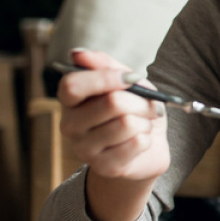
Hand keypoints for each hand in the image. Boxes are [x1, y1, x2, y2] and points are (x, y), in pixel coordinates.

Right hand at [56, 50, 169, 183]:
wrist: (147, 147)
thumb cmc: (133, 110)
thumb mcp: (125, 82)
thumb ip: (105, 65)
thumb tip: (78, 53)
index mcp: (71, 101)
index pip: (72, 85)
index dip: (105, 78)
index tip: (132, 78)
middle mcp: (70, 125)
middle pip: (111, 103)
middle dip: (141, 101)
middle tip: (149, 106)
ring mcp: (84, 149)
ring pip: (126, 124)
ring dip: (146, 121)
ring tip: (144, 124)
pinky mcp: (105, 167)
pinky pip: (136, 143)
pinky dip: (148, 138)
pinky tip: (142, 141)